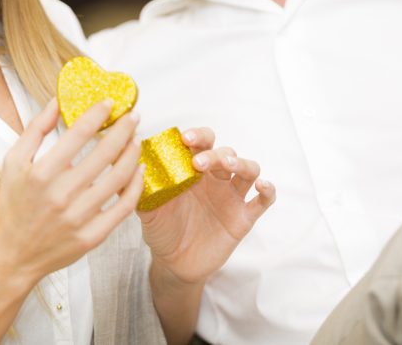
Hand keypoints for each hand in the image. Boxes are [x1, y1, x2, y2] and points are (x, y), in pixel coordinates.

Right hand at [0, 99, 144, 288]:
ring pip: (118, 178)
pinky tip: (138, 171)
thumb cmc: (12, 205)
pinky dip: (135, 187)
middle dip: (124, 129)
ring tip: (136, 140)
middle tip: (133, 116)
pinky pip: (123, 208)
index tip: (110, 102)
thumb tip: (57, 102)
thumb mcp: (13, 162)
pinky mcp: (91, 236)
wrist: (13, 254)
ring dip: (132, 154)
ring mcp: (78, 217)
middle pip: (105, 153)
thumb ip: (35, 130)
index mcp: (42, 172)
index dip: (98, 113)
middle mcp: (61, 194)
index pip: (79, 133)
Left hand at [139, 127, 274, 286]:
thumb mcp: (148, 210)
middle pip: (225, 153)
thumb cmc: (161, 230)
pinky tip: (262, 186)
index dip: (197, 136)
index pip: (201, 142)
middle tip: (199, 162)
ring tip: (230, 165)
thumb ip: (143, 188)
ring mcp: (231, 197)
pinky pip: (263, 201)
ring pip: (248, 169)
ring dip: (241, 163)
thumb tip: (133, 165)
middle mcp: (215, 178)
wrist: (174, 264)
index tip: (185, 139)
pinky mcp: (244, 218)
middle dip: (215, 153)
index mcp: (193, 170)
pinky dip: (268, 190)